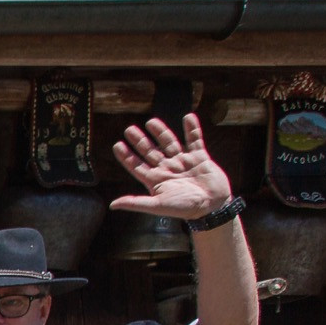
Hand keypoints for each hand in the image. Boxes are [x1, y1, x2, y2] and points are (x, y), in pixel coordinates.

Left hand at [111, 113, 232, 219]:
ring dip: (161, 132)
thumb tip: (113, 205)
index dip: (127, 156)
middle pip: (150, 151)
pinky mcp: (200, 157)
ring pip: (169, 143)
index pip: (137, 165)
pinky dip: (192, 129)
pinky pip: (195, 140)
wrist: (212, 206)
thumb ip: (136, 203)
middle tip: (129, 129)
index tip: (117, 144)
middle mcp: (167, 169)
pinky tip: (188, 116)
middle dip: (140, 140)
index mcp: (155, 180)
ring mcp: (183, 162)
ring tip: (151, 121)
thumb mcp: (158, 205)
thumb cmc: (184, 208)